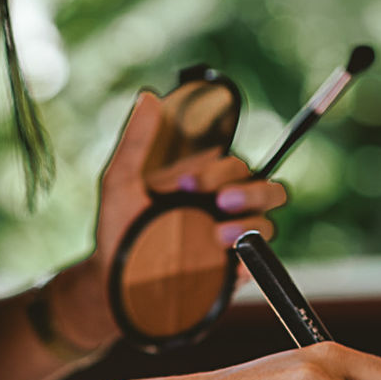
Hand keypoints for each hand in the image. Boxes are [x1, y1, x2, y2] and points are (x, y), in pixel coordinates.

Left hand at [92, 91, 288, 292]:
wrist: (114, 282)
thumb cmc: (119, 229)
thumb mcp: (121, 181)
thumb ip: (137, 141)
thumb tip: (149, 97)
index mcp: (207, 184)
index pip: (235, 166)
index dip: (216, 171)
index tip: (185, 184)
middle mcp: (225, 211)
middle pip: (265, 190)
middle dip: (247, 192)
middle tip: (219, 202)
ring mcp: (232, 243)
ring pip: (266, 225)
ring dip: (250, 225)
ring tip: (219, 236)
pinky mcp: (233, 274)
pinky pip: (257, 265)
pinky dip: (249, 262)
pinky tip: (229, 263)